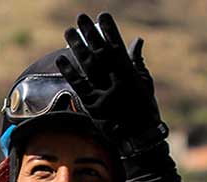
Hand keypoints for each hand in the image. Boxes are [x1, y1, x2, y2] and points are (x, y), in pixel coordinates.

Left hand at [55, 12, 167, 155]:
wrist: (140, 140)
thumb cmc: (145, 111)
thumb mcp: (146, 84)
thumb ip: (138, 62)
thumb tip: (137, 41)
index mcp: (131, 75)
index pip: (118, 47)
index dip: (109, 31)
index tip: (103, 15)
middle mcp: (118, 84)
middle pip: (101, 53)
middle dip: (90, 34)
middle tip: (81, 18)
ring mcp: (106, 96)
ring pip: (88, 66)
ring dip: (77, 48)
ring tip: (69, 31)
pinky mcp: (94, 108)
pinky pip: (80, 87)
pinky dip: (70, 73)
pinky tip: (61, 59)